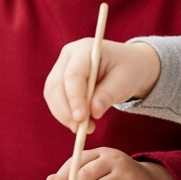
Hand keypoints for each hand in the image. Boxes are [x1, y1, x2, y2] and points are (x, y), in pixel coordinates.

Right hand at [45, 39, 160, 132]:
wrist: (129, 64)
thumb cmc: (129, 70)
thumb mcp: (125, 81)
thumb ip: (108, 95)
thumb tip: (93, 113)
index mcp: (85, 49)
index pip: (73, 75)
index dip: (74, 98)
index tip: (81, 119)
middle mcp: (68, 56)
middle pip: (56, 85)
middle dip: (66, 110)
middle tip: (81, 129)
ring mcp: (61, 66)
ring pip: (51, 93)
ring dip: (63, 114)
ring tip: (81, 128)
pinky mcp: (59, 79)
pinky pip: (54, 98)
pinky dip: (63, 112)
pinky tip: (77, 122)